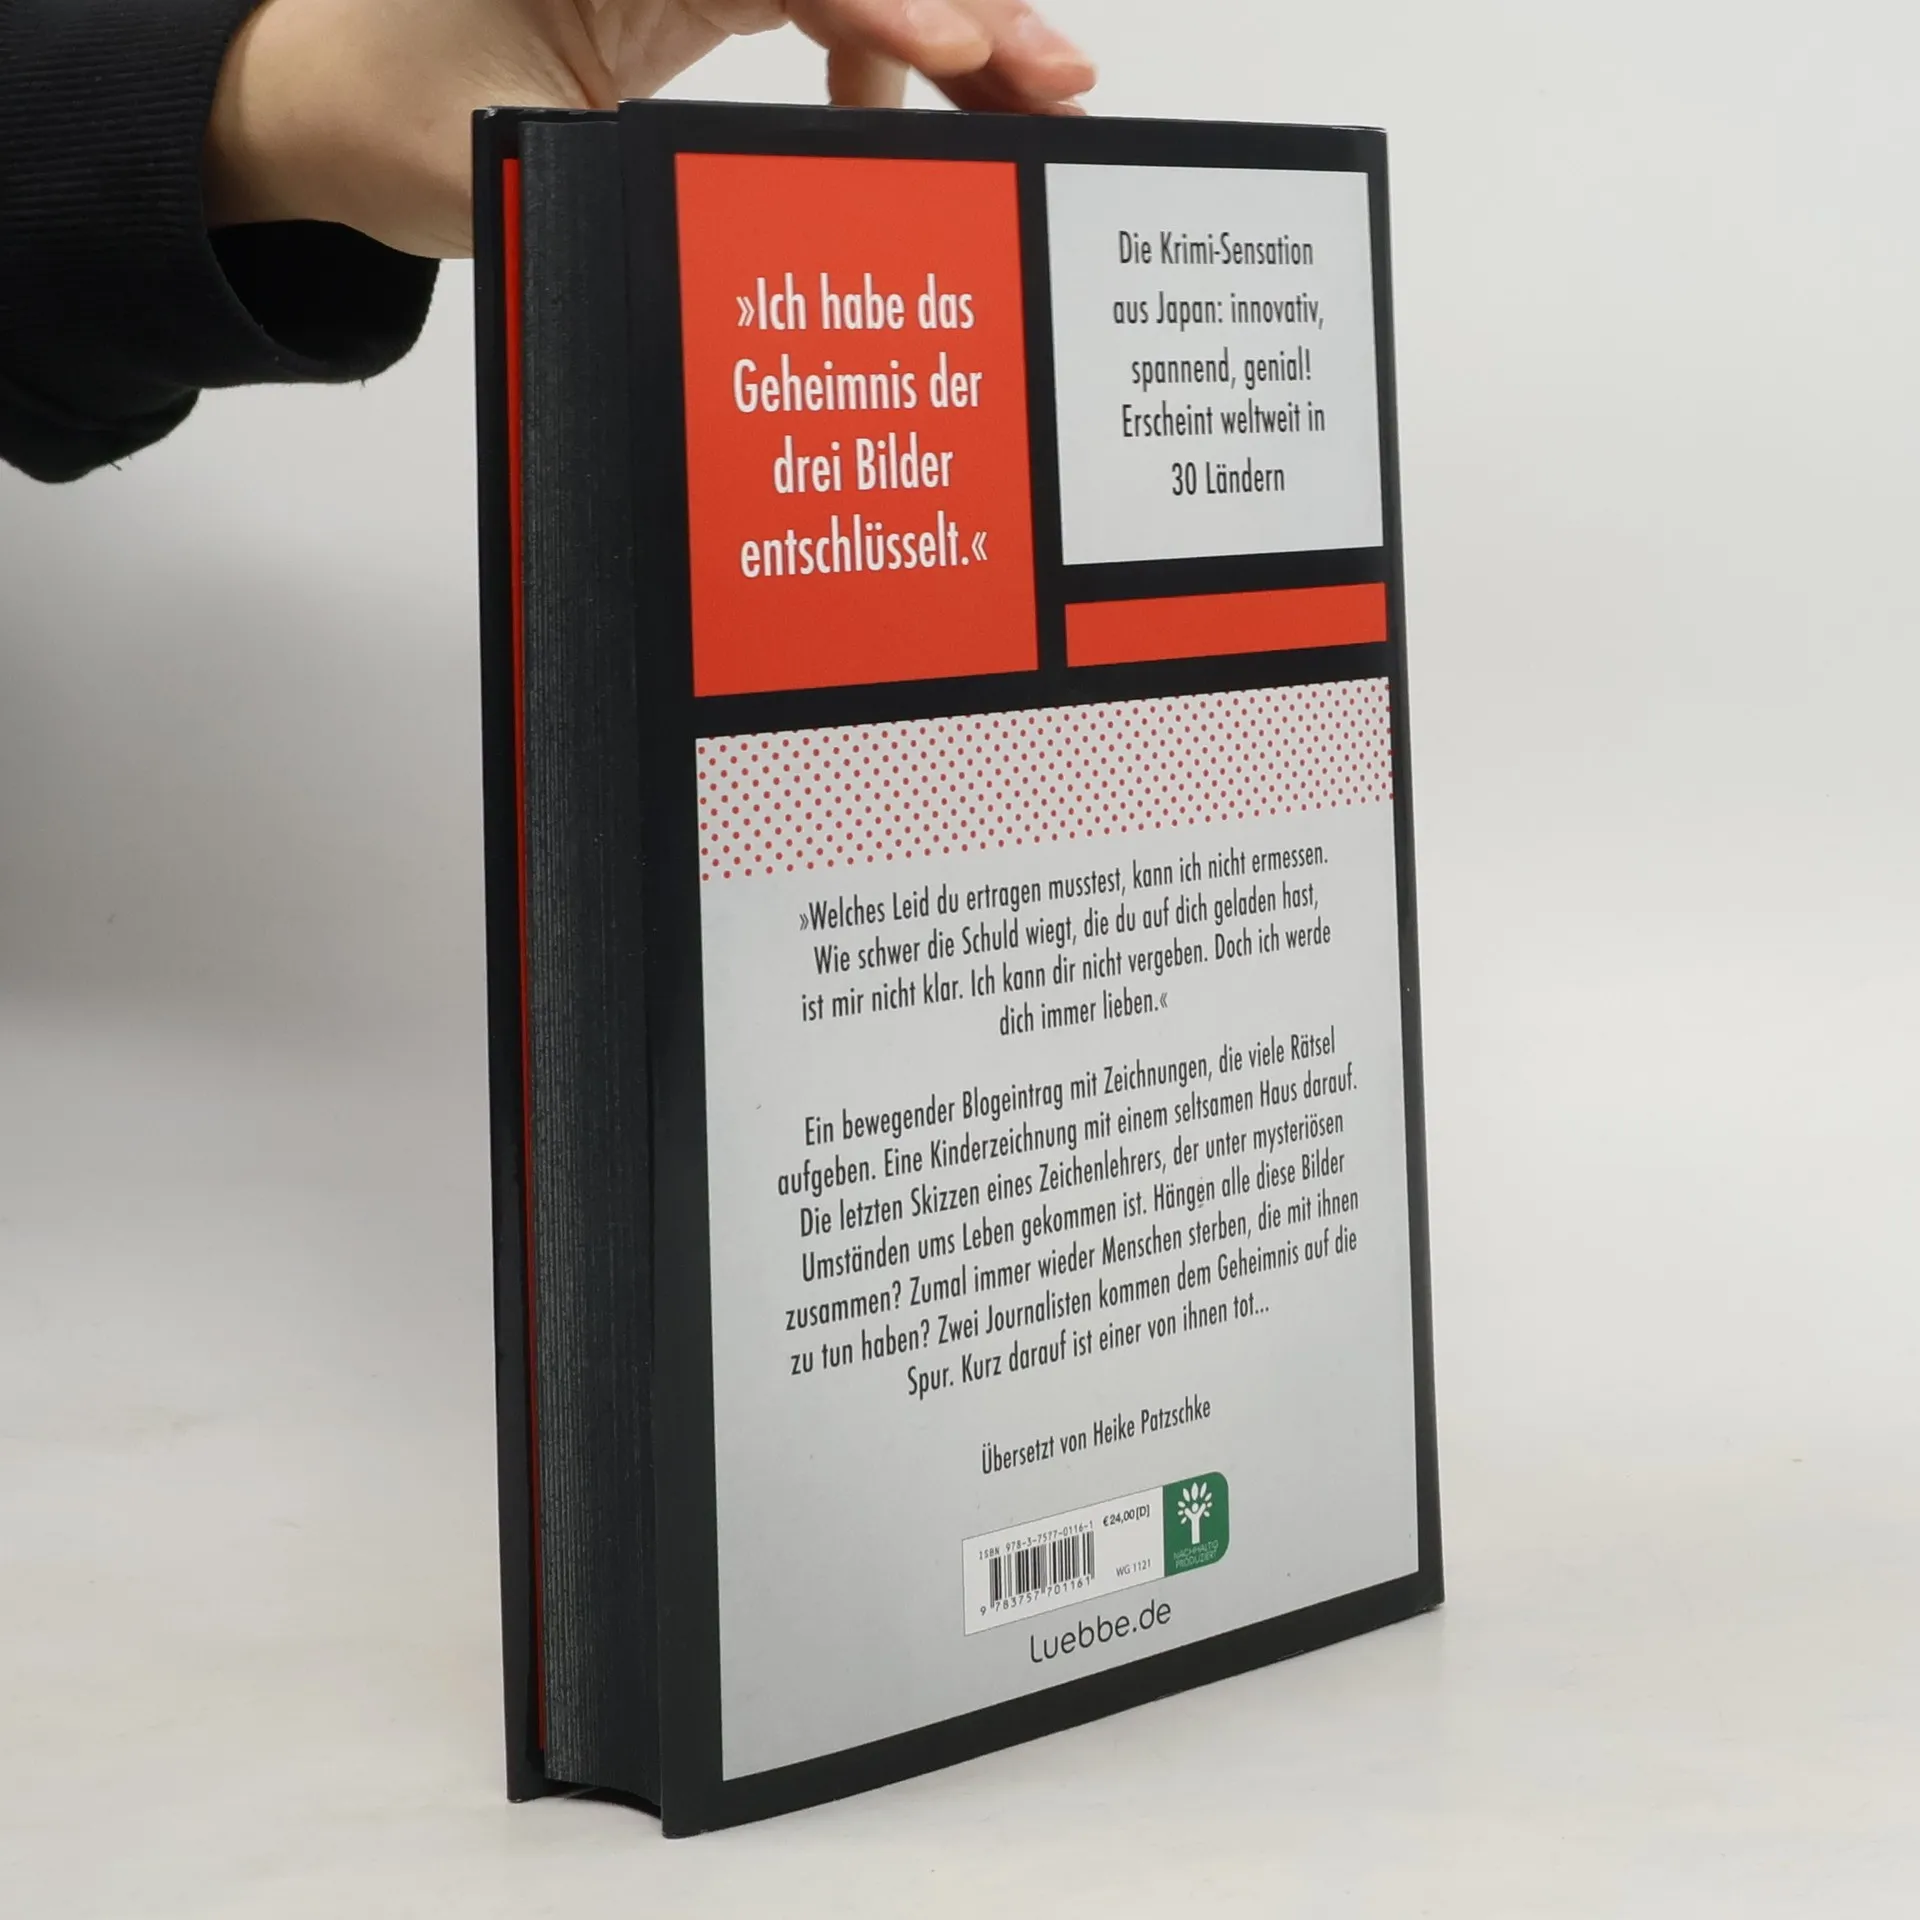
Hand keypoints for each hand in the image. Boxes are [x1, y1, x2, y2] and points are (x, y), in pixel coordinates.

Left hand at [204, 0, 1095, 257]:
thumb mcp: (523, 151)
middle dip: (960, 3)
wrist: (317, 106)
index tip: (961, 53)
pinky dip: (875, 50)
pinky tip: (915, 104)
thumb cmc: (386, 111)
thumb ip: (655, 154)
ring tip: (1024, 96)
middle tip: (1051, 78)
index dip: (885, 4)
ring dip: (941, 27)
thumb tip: (808, 186)